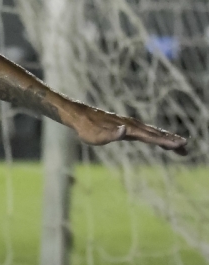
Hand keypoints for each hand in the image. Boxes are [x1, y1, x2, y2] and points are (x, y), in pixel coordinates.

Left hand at [66, 103, 186, 154]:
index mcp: (128, 129)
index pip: (150, 137)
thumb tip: (124, 130)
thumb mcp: (95, 137)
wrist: (79, 116)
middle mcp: (131, 125)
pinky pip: (145, 131)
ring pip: (152, 131)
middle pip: (156, 134)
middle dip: (171, 141)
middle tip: (186, 149)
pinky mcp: (126, 125)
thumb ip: (111, 135)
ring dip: (166, 138)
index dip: (165, 141)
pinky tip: (158, 139)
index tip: (179, 145)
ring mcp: (129, 124)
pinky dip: (155, 135)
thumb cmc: (86, 129)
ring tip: (179, 146)